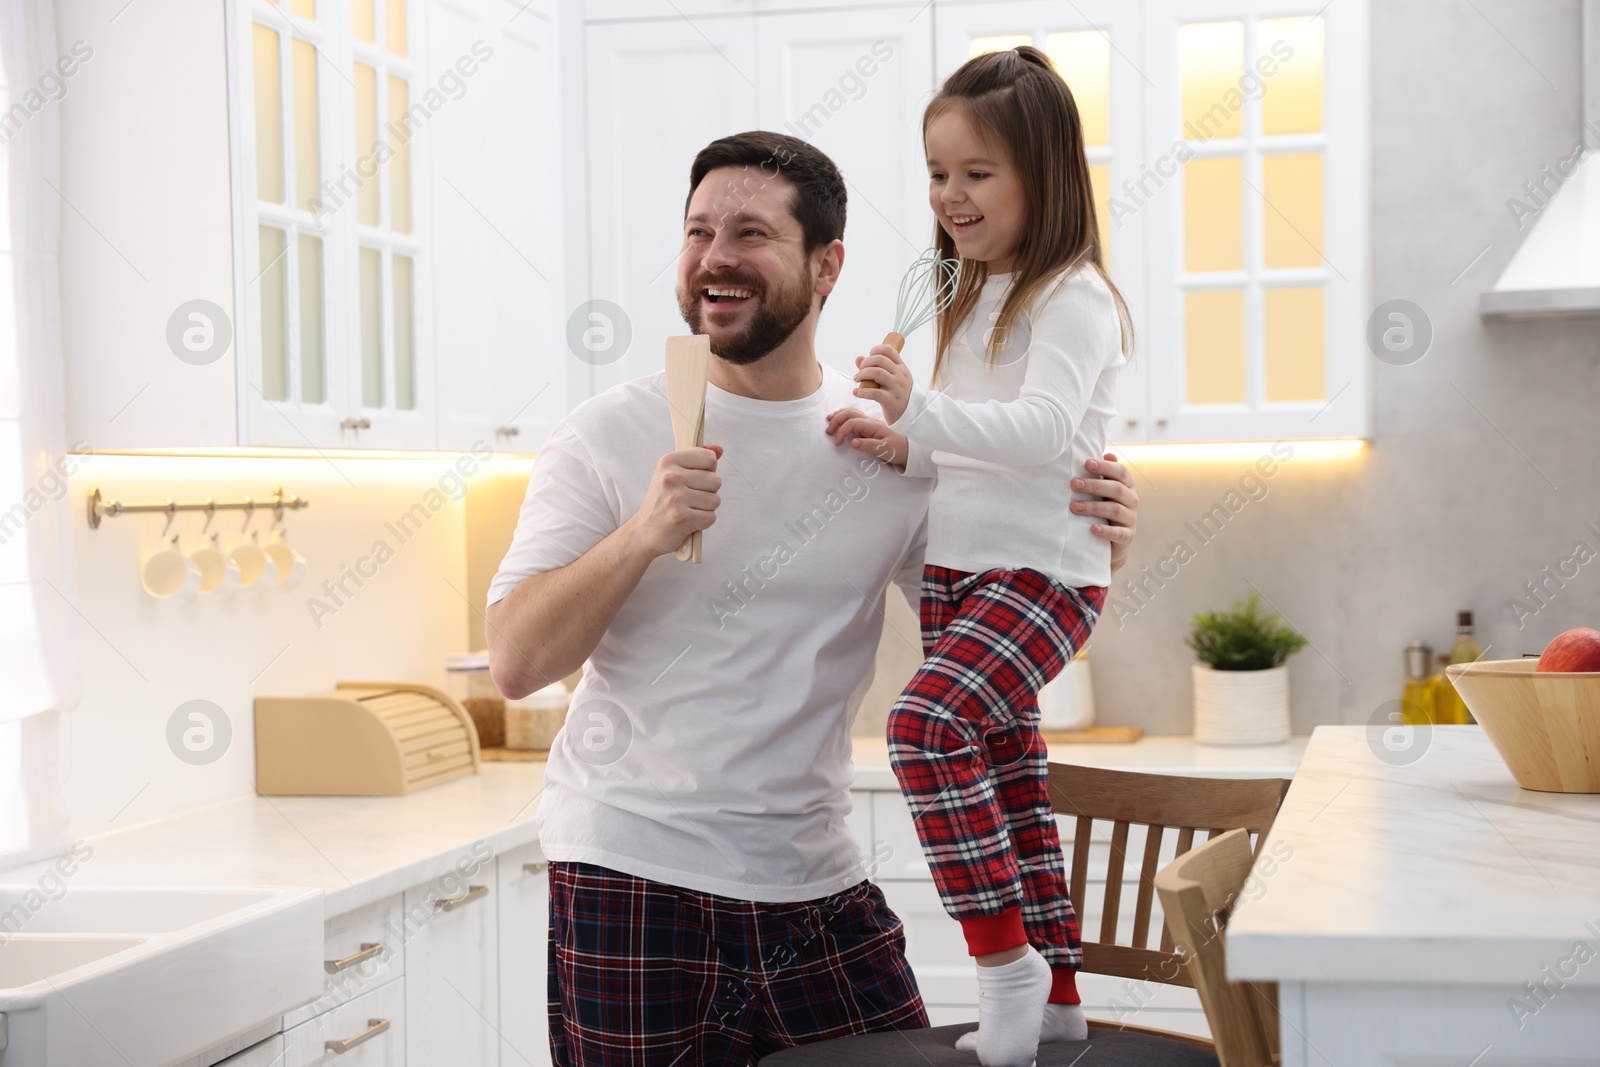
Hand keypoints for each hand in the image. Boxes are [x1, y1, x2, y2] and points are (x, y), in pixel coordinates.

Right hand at [629, 444, 723, 557]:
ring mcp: (676, 498)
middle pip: (716, 481)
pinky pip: (711, 517)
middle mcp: (671, 477)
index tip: (693, 480)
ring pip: (715, 500)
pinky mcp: (682, 518)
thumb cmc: (662, 502)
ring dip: (705, 509)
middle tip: (688, 499)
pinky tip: (688, 522)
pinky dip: (703, 523)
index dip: (707, 471)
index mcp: (668, 461)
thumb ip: (698, 459)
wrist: (643, 532)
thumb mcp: (673, 474)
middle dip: (708, 493)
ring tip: (688, 510)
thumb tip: (720, 449)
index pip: (710, 458)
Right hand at [825, 408, 907, 466]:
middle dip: (837, 419)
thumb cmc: (897, 450)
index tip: (838, 443)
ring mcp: (870, 423)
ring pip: (852, 412)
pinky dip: (845, 416)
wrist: (908, 449)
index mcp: (873, 426)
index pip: (852, 423)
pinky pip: (855, 417)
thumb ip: (868, 446)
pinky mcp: (869, 426)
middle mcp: (870, 421)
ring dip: (839, 415)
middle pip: (850, 413)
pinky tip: (840, 419)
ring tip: (829, 420)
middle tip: (828, 430)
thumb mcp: (884, 450)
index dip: (842, 431)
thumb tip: (852, 443)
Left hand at [852, 344, 913, 423]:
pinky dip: (862, 392)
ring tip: (857, 380)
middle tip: (859, 372)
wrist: (910, 415)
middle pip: (879, 360)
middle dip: (865, 363)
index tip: (868, 359)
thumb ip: (875, 367)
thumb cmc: (896, 394)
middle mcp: (900, 375)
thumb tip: (858, 358)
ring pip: (877, 373)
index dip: (875, 350)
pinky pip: (874, 393)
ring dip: (862, 374)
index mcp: (901, 367)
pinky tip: (857, 393)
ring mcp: (897, 387)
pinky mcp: (891, 401)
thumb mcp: (890, 379)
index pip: (888, 349)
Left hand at [1071, 452, 1137, 574]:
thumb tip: (1108, 453)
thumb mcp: (1106, 489)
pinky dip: (1105, 531)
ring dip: (1093, 507)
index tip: (1086, 463)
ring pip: (1115, 510)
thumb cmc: (1106, 506)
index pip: (1121, 472)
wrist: (1113, 540)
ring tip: (1074, 506)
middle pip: (1116, 489)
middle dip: (1094, 485)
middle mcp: (1132, 500)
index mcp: (1127, 485)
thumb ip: (1106, 473)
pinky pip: (1119, 534)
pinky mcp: (1127, 537)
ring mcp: (1131, 519)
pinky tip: (1092, 528)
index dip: (1105, 466)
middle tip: (1073, 484)